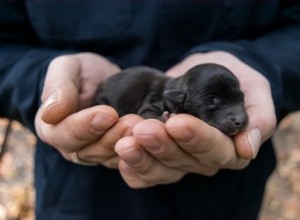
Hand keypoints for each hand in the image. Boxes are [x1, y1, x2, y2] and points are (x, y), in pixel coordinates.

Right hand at [35, 52, 133, 167]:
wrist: (107, 79)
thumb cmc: (83, 72)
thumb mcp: (67, 68)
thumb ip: (57, 86)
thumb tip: (50, 114)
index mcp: (53, 128)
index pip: (64, 135)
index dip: (85, 127)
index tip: (108, 114)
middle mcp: (73, 146)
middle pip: (90, 152)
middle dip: (112, 137)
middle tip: (132, 122)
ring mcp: (96, 152)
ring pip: (110, 158)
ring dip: (128, 145)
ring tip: (143, 127)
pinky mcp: (116, 154)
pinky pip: (127, 159)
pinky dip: (139, 150)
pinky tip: (152, 137)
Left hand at [114, 51, 275, 187]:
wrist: (211, 73)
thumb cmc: (236, 80)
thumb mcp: (255, 91)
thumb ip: (258, 119)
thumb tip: (247, 148)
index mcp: (230, 149)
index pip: (215, 151)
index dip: (197, 139)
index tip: (177, 122)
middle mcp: (203, 159)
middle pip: (183, 162)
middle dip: (162, 145)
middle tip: (142, 128)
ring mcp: (179, 159)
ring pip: (160, 169)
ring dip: (142, 156)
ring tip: (125, 140)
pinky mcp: (159, 155)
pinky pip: (144, 173)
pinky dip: (132, 168)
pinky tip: (119, 156)